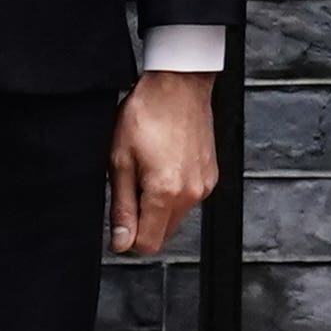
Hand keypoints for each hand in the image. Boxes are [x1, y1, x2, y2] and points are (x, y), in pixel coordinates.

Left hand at [108, 68, 218, 254]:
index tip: (118, 219)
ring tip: (147, 171)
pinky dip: (173, 192)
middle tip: (130, 187)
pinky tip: (164, 165)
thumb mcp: (120, 160)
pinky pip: (188, 199)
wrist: (178, 85)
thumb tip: (122, 241)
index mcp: (166, 192)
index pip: (147, 244)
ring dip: (158, 206)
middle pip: (162, 234)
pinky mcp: (211, 176)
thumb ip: (122, 206)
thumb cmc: (147, 114)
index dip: (127, 239)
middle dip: (143, 222)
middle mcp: (192, 194)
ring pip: (175, 217)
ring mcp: (205, 185)